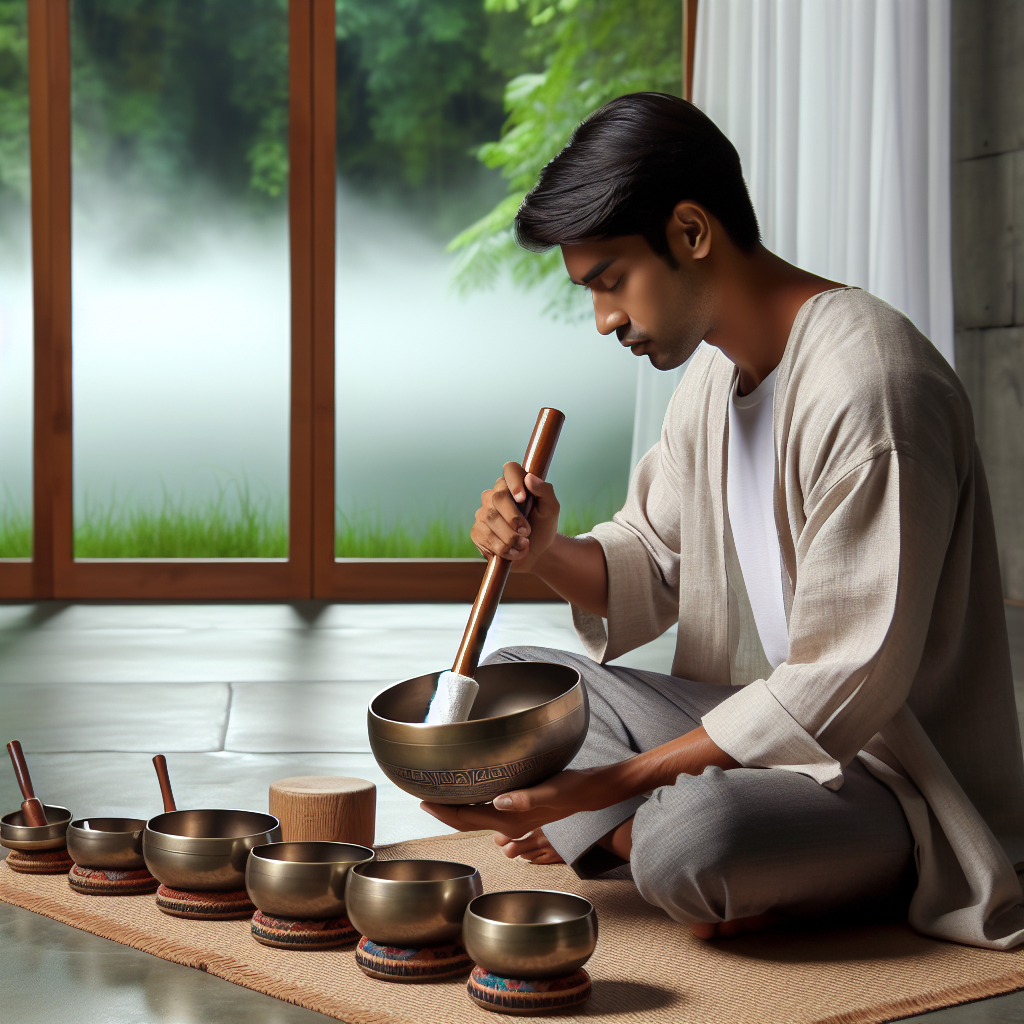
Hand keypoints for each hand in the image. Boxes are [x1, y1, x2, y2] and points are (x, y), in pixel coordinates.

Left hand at [420, 768, 612, 835]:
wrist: (588, 793)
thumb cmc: (571, 789)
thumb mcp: (550, 791)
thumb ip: (526, 799)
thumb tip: (500, 801)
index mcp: (510, 820)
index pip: (467, 818)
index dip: (443, 811)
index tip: (423, 801)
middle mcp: (507, 824)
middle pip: (466, 821)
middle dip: (443, 812)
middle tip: (422, 799)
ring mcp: (512, 820)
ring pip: (474, 818)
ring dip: (455, 809)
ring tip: (438, 796)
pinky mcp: (517, 812)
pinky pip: (485, 812)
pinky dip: (470, 805)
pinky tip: (467, 795)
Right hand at [470, 463, 558, 572]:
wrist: (537, 553)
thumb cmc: (543, 527)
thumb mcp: (551, 509)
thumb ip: (545, 491)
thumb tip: (529, 478)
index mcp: (513, 484)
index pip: (510, 469)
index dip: (514, 482)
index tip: (523, 499)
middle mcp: (494, 495)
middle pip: (498, 498)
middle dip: (514, 518)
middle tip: (527, 531)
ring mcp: (483, 513)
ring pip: (490, 518)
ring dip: (510, 536)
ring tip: (523, 544)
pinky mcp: (477, 532)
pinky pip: (484, 536)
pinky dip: (502, 547)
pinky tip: (513, 552)